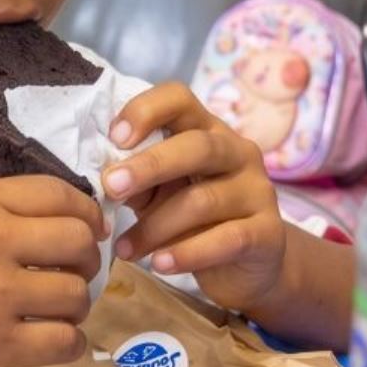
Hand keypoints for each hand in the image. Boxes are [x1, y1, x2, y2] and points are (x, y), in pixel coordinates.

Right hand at [0, 177, 104, 366]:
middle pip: (79, 242)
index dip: (85, 213)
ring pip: (78, 296)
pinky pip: (64, 343)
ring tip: (57, 312)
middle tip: (73, 274)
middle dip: (87, 259)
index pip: (59, 195)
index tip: (88, 229)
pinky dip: (67, 344)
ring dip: (76, 305)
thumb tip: (36, 223)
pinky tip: (50, 342)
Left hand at [100, 82, 287, 314]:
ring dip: (155, 226)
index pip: (180, 99)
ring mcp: (257, 191)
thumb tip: (99, 178)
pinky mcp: (268, 233)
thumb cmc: (193, 221)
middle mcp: (237, 153)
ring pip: (203, 200)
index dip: (146, 111)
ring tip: (124, 248)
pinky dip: (187, 253)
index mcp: (207, 131)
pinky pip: (226, 239)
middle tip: (112, 187)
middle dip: (149, 165)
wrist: (248, 267)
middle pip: (197, 146)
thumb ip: (136, 181)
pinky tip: (160, 264)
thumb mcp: (160, 194)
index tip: (115, 137)